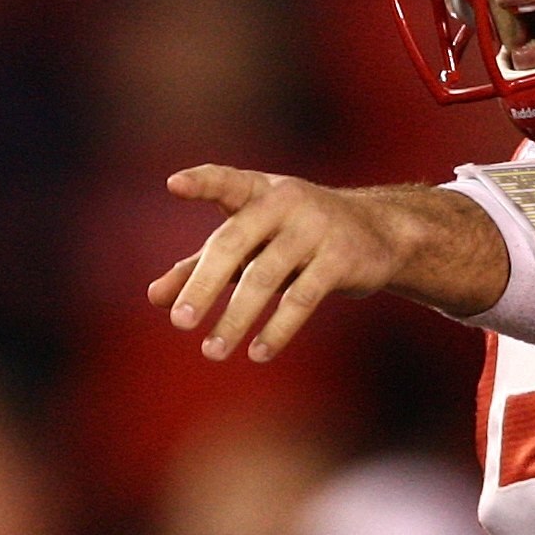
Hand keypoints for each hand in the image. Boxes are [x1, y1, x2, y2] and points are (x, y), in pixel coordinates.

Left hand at [151, 166, 471, 361]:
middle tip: (180, 323)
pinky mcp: (342, 258)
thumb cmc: (296, 235)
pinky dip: (278, 328)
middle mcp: (285, 202)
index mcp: (258, 191)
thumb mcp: (251, 242)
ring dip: (236, 317)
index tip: (174, 184)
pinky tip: (257, 352)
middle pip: (234, 241)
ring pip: (266, 277)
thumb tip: (153, 297)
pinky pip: (303, 298)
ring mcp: (316, 228)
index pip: (226, 182)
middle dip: (205, 284)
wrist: (381, 231)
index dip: (202, 182)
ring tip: (212, 351)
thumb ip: (200, 264)